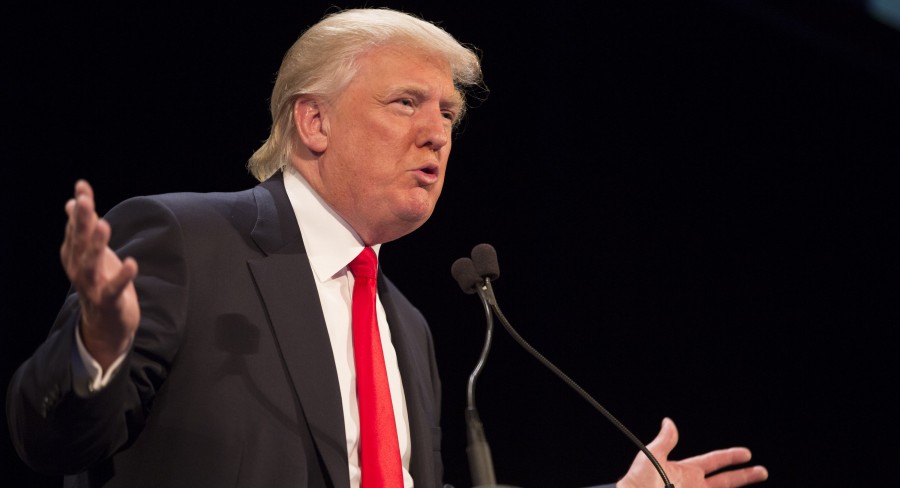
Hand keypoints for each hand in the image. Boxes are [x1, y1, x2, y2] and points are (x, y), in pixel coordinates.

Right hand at [61, 180, 139, 369]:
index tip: (82, 186)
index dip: (80, 207)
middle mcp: (78, 269)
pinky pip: (114, 289)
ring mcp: (92, 286)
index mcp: (74, 255)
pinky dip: (122, 278)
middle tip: (84, 200)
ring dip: (95, 245)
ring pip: (90, 264)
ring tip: (104, 225)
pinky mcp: (108, 302)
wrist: (106, 324)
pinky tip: (132, 263)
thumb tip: (73, 201)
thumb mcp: (91, 253)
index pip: (75, 227)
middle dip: (81, 221)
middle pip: (78, 243)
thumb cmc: (100, 281)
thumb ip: (83, 228)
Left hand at [617, 418, 767, 487]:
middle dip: (745, 476)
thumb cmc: (637, 482)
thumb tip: (668, 422)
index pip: (714, 462)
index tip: (747, 454)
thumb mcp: (651, 456)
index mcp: (686, 472)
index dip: (730, 457)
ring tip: (758, 479)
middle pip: (725, 481)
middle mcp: (693, 486)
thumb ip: (665, 441)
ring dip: (738, 487)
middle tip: (762, 471)